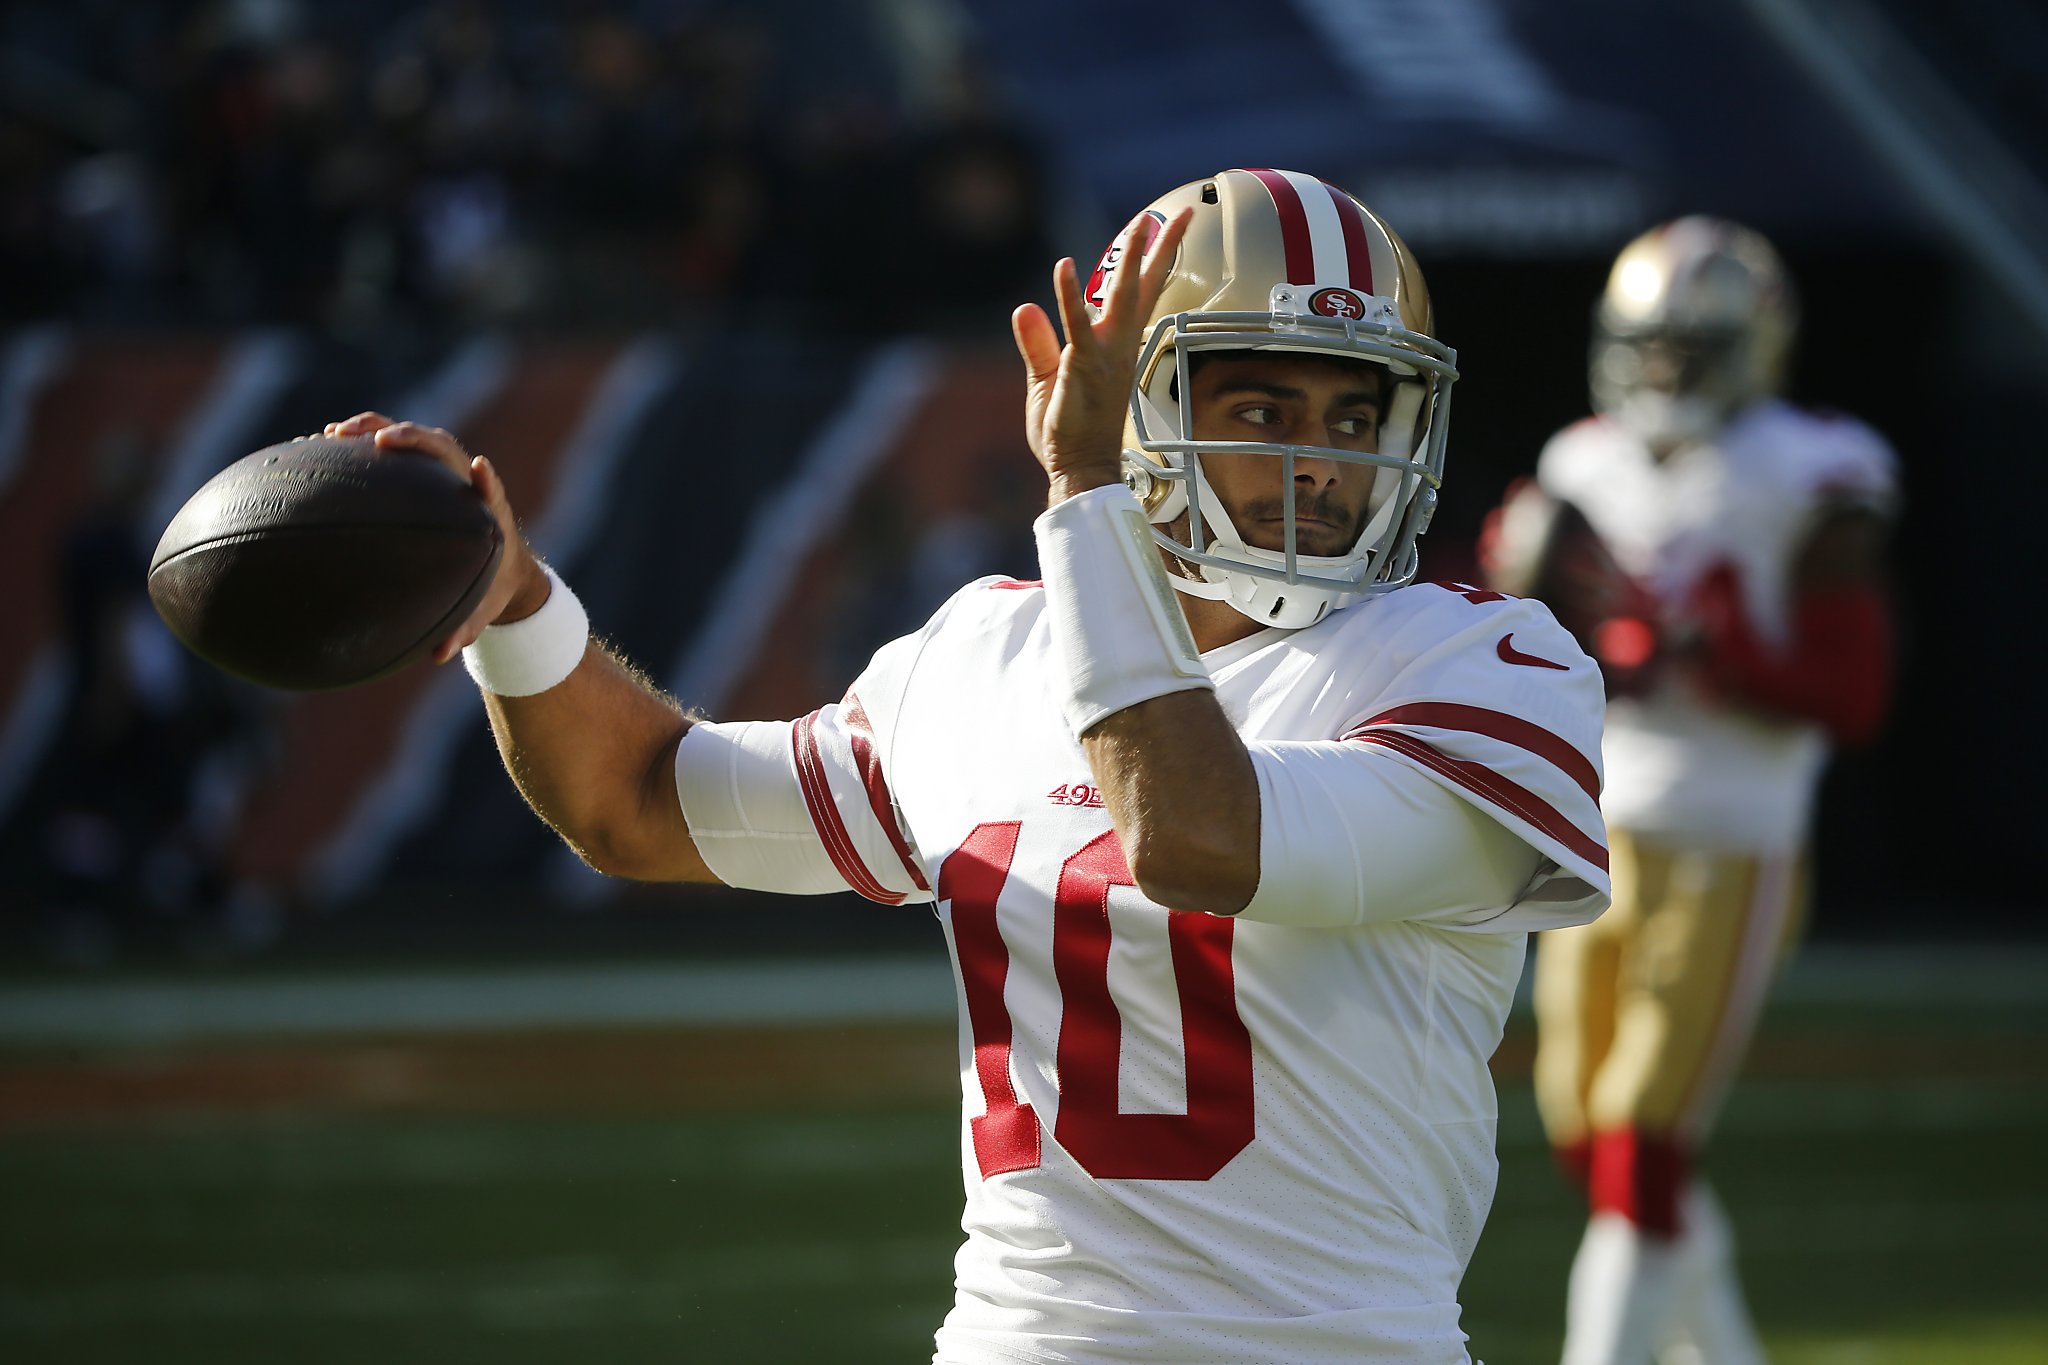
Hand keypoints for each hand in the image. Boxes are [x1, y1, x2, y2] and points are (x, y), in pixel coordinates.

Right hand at [323, 411, 546, 662]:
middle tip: (376, 440)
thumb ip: (465, 629)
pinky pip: (394, 449)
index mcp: (488, 514)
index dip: (486, 480)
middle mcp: (466, 483)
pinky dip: (363, 441)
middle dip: (413, 438)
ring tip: (336, 433)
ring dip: (378, 427)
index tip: (479, 468)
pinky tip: (323, 446)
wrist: (502, 565)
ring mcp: (444, 470)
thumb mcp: (482, 610)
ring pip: (415, 438)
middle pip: (444, 447)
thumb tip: (441, 654)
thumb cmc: (492, 588)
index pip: (491, 490)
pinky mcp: (423, 470)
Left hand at [1011, 207, 1191, 503]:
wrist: (1078, 469)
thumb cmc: (1066, 432)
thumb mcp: (1047, 380)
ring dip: (1131, 258)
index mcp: (1114, 347)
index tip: (1168, 230)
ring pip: (1121, 296)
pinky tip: (1065, 265)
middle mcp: (1117, 346)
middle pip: (1143, 286)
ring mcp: (1104, 356)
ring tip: (1142, 222)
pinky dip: (1070, 295)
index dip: (1153, 261)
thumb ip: (1038, 342)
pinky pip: (1076, 325)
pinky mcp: (1083, 368)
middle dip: (1163, 248)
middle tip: (1186, 213)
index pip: (1138, 295)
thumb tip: (1025, 307)